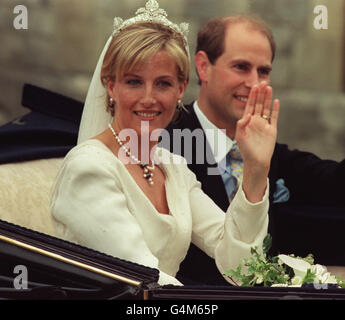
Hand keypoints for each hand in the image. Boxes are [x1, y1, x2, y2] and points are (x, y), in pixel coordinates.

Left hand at [235, 82, 279, 201]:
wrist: (257, 161)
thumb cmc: (246, 150)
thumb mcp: (240, 137)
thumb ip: (241, 125)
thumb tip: (247, 115)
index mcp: (247, 122)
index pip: (250, 105)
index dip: (252, 96)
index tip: (254, 86)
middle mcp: (256, 121)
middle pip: (259, 104)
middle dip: (260, 93)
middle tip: (263, 82)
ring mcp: (264, 124)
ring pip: (266, 108)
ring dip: (267, 98)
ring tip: (269, 87)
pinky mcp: (272, 129)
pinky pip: (274, 117)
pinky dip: (275, 109)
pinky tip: (276, 101)